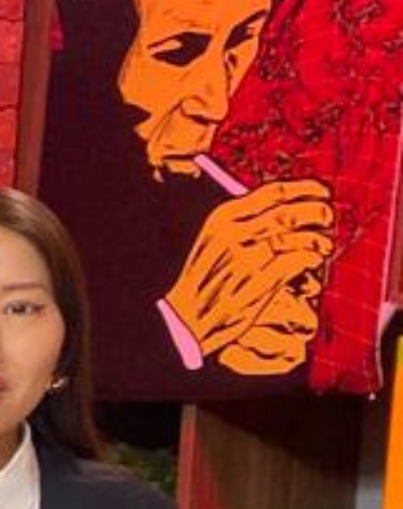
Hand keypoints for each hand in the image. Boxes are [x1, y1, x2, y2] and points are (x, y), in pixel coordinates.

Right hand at [167, 180, 331, 376]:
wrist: (182, 320)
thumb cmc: (203, 281)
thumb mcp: (213, 240)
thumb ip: (245, 222)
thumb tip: (290, 207)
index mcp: (223, 218)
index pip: (275, 192)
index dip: (306, 189)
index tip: (322, 193)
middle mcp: (234, 234)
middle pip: (291, 212)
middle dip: (318, 212)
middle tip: (327, 218)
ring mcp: (247, 258)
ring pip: (299, 237)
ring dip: (319, 240)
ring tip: (324, 246)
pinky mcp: (259, 283)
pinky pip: (299, 262)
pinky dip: (311, 260)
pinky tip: (312, 263)